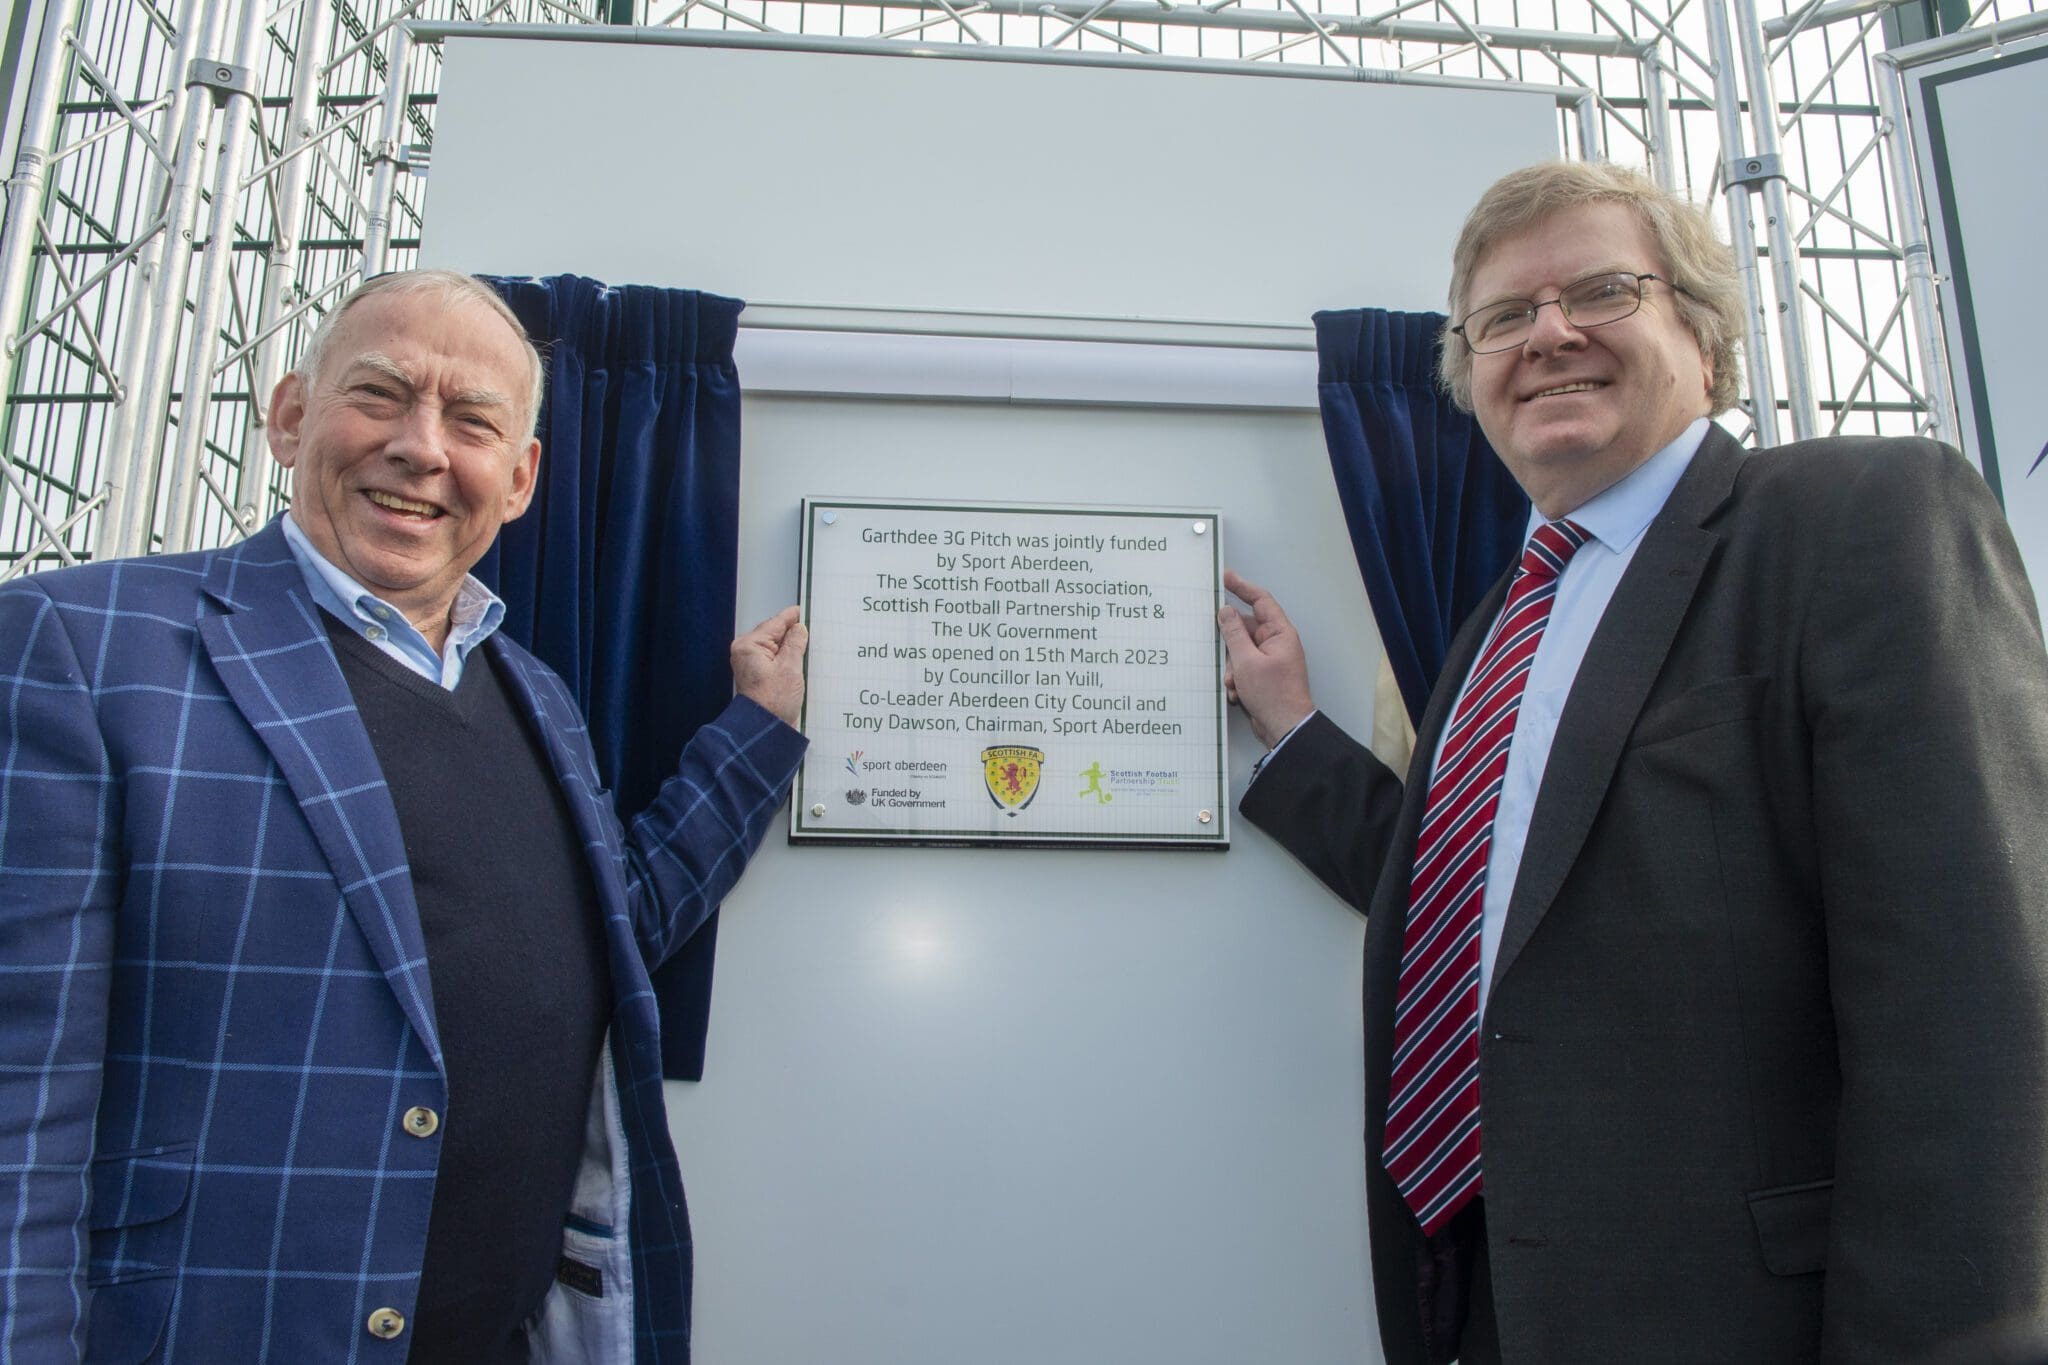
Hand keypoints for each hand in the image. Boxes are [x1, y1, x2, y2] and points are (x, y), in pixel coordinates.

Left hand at [732, 606, 807, 729]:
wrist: (765, 730)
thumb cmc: (772, 703)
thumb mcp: (790, 668)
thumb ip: (795, 643)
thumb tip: (799, 628)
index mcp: (750, 646)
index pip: (775, 623)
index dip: (794, 617)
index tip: (809, 611)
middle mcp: (747, 653)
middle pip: (776, 634)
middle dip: (795, 634)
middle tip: (817, 631)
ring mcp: (753, 665)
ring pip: (778, 648)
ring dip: (794, 648)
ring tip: (813, 647)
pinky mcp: (760, 676)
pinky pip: (777, 660)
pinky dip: (790, 660)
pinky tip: (804, 661)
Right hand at [1217, 569, 1315, 748]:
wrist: (1285, 728)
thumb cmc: (1273, 695)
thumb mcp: (1246, 661)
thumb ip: (1233, 633)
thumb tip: (1225, 612)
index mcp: (1279, 633)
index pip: (1260, 600)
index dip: (1242, 587)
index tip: (1225, 577)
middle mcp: (1276, 643)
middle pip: (1244, 630)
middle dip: (1230, 647)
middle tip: (1224, 656)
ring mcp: (1269, 659)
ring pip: (1239, 651)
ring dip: (1232, 668)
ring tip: (1236, 684)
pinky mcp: (1262, 675)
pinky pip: (1242, 667)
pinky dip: (1236, 679)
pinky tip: (1238, 693)